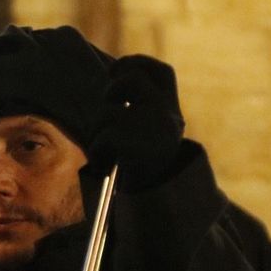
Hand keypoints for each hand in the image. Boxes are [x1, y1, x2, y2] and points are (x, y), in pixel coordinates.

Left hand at [86, 55, 184, 190]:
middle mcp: (168, 117)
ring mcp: (154, 131)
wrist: (158, 206)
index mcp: (172, 113)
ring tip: (103, 149)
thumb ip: (138, 109)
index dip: (137, 64)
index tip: (117, 72)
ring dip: (98, 130)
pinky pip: (104, 137)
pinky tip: (103, 162)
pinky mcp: (138, 147)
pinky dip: (98, 150)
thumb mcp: (147, 135)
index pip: (162, 73)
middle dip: (112, 90)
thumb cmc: (143, 170)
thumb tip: (113, 80)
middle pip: (132, 79)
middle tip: (109, 107)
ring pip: (110, 112)